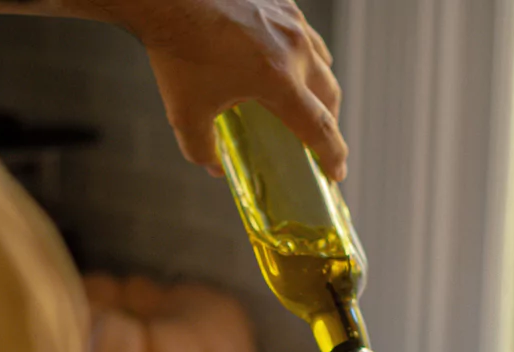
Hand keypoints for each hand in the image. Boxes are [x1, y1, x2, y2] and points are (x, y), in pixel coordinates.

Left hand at [99, 0, 346, 179]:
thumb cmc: (178, 51)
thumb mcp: (185, 113)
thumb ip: (202, 148)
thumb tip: (214, 167)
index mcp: (278, 81)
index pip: (319, 126)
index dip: (332, 154)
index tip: (336, 172)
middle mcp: (294, 49)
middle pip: (329, 94)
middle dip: (329, 122)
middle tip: (319, 140)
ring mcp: (290, 21)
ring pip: (322, 59)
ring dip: (320, 86)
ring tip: (306, 99)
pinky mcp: (280, 2)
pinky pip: (303, 32)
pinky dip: (302, 53)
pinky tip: (283, 59)